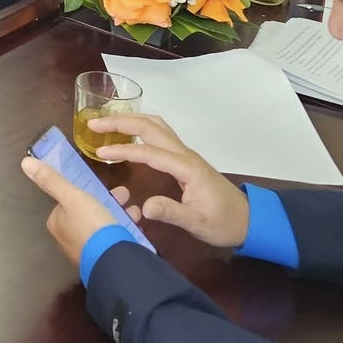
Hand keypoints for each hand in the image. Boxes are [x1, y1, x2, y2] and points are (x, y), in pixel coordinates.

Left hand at [20, 155, 137, 268]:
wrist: (113, 259)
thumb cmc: (90, 224)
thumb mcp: (72, 196)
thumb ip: (52, 180)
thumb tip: (25, 163)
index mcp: (57, 224)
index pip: (67, 203)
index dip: (83, 194)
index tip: (99, 187)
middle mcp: (68, 239)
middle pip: (86, 214)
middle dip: (106, 202)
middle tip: (123, 194)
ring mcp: (86, 251)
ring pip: (102, 226)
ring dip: (118, 213)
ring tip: (133, 208)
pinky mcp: (104, 258)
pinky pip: (112, 238)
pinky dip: (123, 228)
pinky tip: (135, 222)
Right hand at [88, 113, 250, 247]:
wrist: (248, 220)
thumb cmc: (223, 222)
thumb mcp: (197, 222)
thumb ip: (171, 212)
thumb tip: (143, 206)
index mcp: (186, 167)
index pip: (149, 152)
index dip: (123, 151)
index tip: (100, 154)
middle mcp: (184, 154)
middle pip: (150, 127)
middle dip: (121, 122)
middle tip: (94, 125)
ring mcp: (185, 154)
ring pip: (155, 125)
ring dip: (130, 120)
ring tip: (106, 124)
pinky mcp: (184, 159)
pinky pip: (159, 134)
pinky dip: (139, 127)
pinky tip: (128, 135)